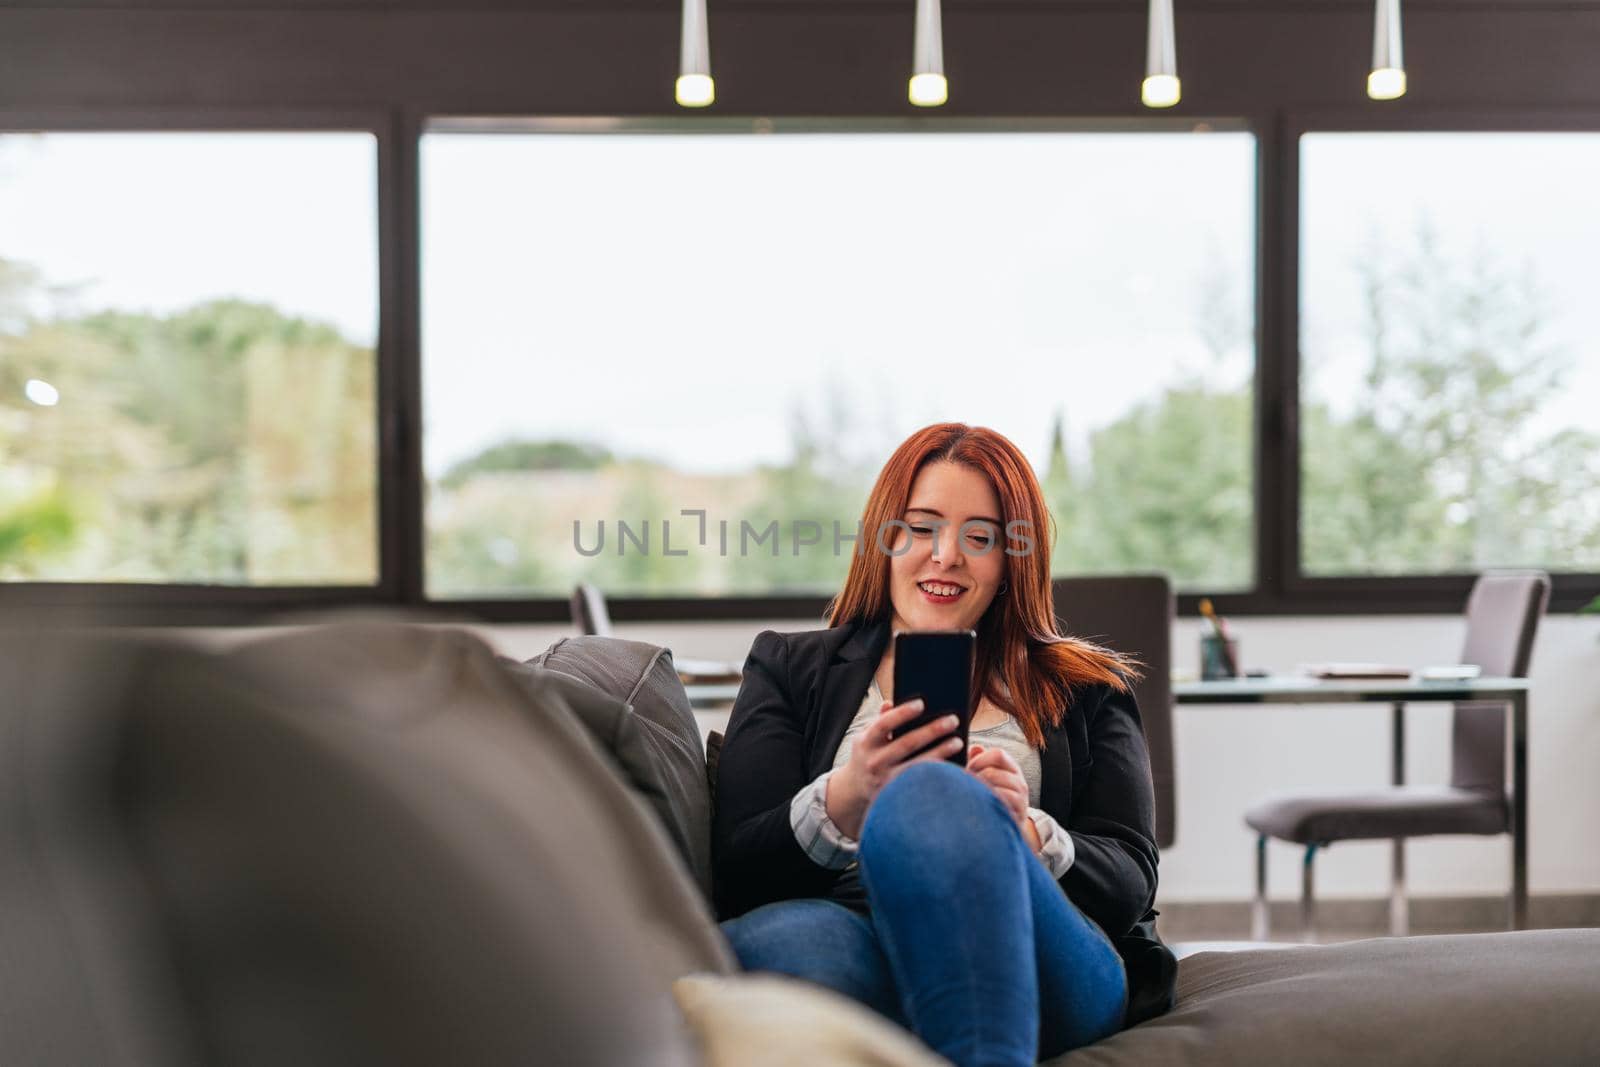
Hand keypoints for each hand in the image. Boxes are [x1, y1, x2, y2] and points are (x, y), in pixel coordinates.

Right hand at [825, 697, 964, 838]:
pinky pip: (922, 783)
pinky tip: (954, 765)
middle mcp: (875, 762)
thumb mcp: (867, 738)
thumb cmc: (867, 757)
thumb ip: (880, 720)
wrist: (855, 792)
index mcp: (867, 743)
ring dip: (940, 752)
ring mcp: (886, 780)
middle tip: (953, 720)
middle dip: (932, 730)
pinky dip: (939, 774)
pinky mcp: (898, 794)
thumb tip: (891, 703)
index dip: (902, 713)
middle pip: (907, 744)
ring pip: (917, 765)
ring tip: (958, 742)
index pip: (884, 724)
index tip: (922, 703)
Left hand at [966, 743, 1029, 830]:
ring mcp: (1021, 798)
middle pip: (992, 771)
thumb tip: (974, 748)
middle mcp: (1019, 781)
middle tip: (967, 787)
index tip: (969, 769)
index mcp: (1012, 769)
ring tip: (973, 798)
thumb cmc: (993, 800)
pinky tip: (982, 807)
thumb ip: (980, 762)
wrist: (1007, 829)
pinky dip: (987, 803)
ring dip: (979, 791)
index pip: (998, 754)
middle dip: (975, 778)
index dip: (979, 759)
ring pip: (995, 787)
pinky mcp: (1018, 814)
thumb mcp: (988, 778)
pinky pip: (1000, 802)